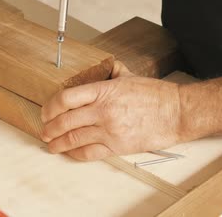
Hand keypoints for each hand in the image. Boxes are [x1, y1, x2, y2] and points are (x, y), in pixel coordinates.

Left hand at [41, 61, 187, 160]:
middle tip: (44, 131)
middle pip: (65, 121)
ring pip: (74, 138)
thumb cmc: (155, 95)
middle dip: (50, 128)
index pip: (66, 98)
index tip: (46, 112)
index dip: (50, 106)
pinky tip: (70, 152)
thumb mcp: (129, 76)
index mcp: (104, 90)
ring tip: (51, 145)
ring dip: (58, 143)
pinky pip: (90, 153)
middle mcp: (104, 110)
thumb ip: (111, 72)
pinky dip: (75, 154)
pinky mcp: (117, 146)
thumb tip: (101, 68)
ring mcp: (110, 130)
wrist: (177, 113)